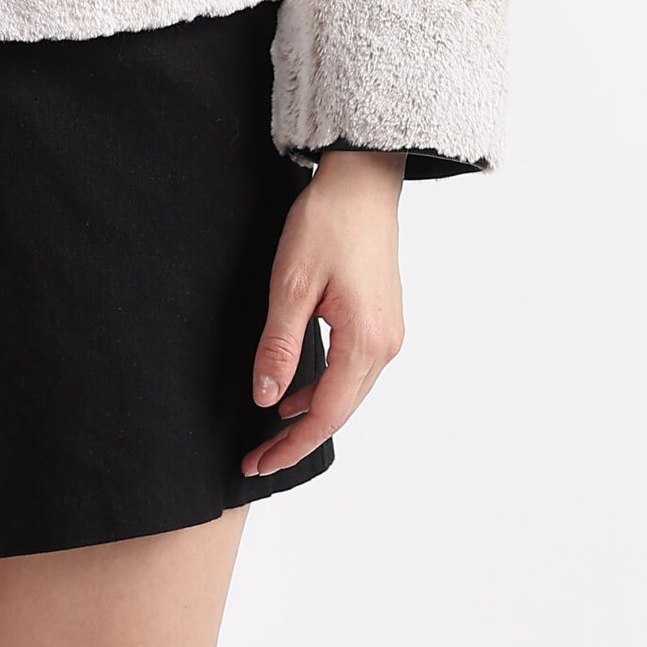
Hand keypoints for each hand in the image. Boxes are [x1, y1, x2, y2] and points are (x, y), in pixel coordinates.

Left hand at [242, 148, 405, 478]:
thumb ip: (280, 345)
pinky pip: (354, 370)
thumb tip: (267, 398)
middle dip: (298, 437)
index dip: (290, 445)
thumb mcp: (291, 283)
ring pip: (348, 392)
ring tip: (271, 429)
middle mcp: (386, 345)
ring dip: (312, 413)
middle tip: (257, 457)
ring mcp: (389, 333)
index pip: (326, 414)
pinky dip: (326, 387)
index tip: (257, 464)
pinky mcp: (383, 319)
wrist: (363, 181)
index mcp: (365, 341)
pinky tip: (299, 389)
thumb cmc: (327, 222)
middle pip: (340, 411)